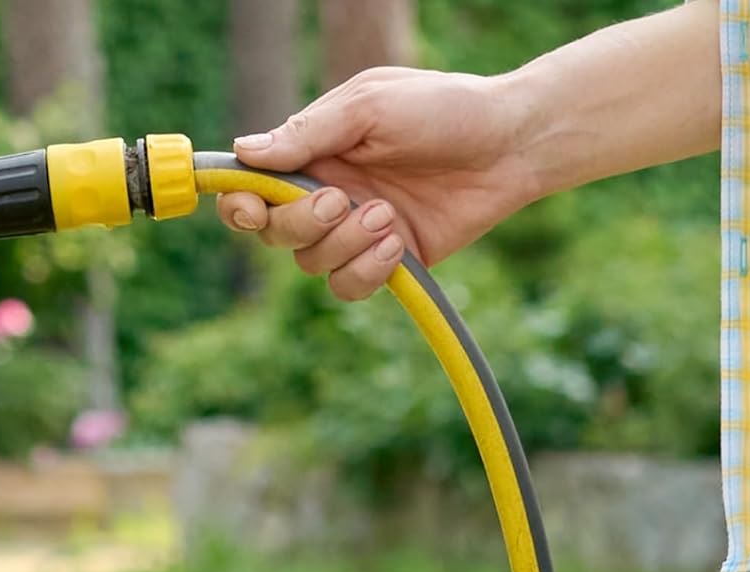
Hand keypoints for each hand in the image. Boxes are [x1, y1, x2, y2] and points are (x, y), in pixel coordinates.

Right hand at [218, 67, 536, 300]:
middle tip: (343, 201)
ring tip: (388, 216)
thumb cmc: (443, 109)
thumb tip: (244, 152)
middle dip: (301, 224)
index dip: (239, 204)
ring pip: (312, 264)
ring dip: (344, 245)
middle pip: (276, 233)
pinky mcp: (386, 262)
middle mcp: (327, 194)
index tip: (248, 209)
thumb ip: (308, 133)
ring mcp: (354, 232)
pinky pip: (348, 286)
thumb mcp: (370, 107)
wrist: (509, 145)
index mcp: (314, 153)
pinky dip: (366, 271)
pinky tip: (396, 244)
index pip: (254, 188)